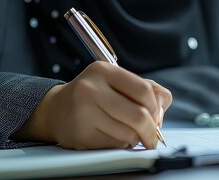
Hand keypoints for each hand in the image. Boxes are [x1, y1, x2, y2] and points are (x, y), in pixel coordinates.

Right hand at [16, 62, 171, 149]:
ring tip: (125, 132)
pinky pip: (114, 145)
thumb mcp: (115, 82)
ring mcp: (84, 113)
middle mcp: (91, 89)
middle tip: (152, 137)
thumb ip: (145, 88)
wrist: (55, 110)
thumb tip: (163, 104)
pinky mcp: (81, 135)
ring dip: (134, 139)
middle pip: (138, 116)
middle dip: (150, 131)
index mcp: (103, 71)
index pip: (143, 90)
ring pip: (128, 134)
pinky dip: (120, 145)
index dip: (156, 107)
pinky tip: (111, 136)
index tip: (156, 116)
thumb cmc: (92, 95)